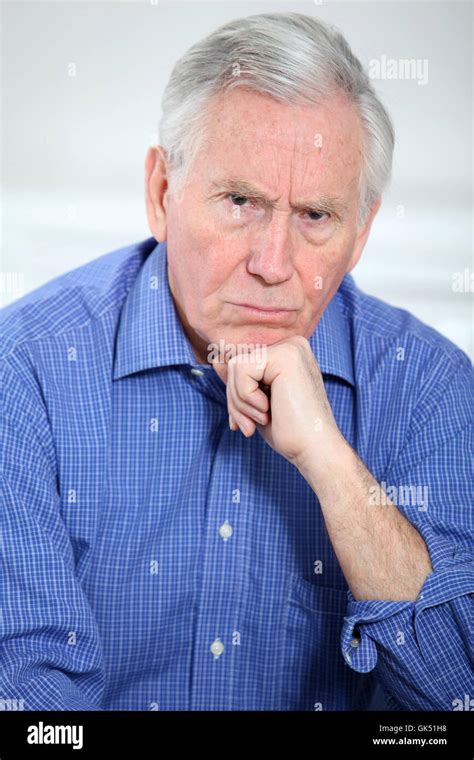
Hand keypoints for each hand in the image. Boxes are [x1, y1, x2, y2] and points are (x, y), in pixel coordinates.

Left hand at [211, 335, 341, 467]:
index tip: (244, 421)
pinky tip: (267, 410)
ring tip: (260, 419)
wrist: (314, 449)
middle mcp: (291, 345)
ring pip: (235, 366)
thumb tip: (216, 359)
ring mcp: (290, 348)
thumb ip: (239, 380)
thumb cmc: (289, 432)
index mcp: (287, 355)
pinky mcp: (285, 356)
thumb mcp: (255, 403)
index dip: (235, 395)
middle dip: (235, 401)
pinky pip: (241, 370)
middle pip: (235, 363)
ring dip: (239, 402)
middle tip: (250, 426)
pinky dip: (246, 397)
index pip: (241, 364)